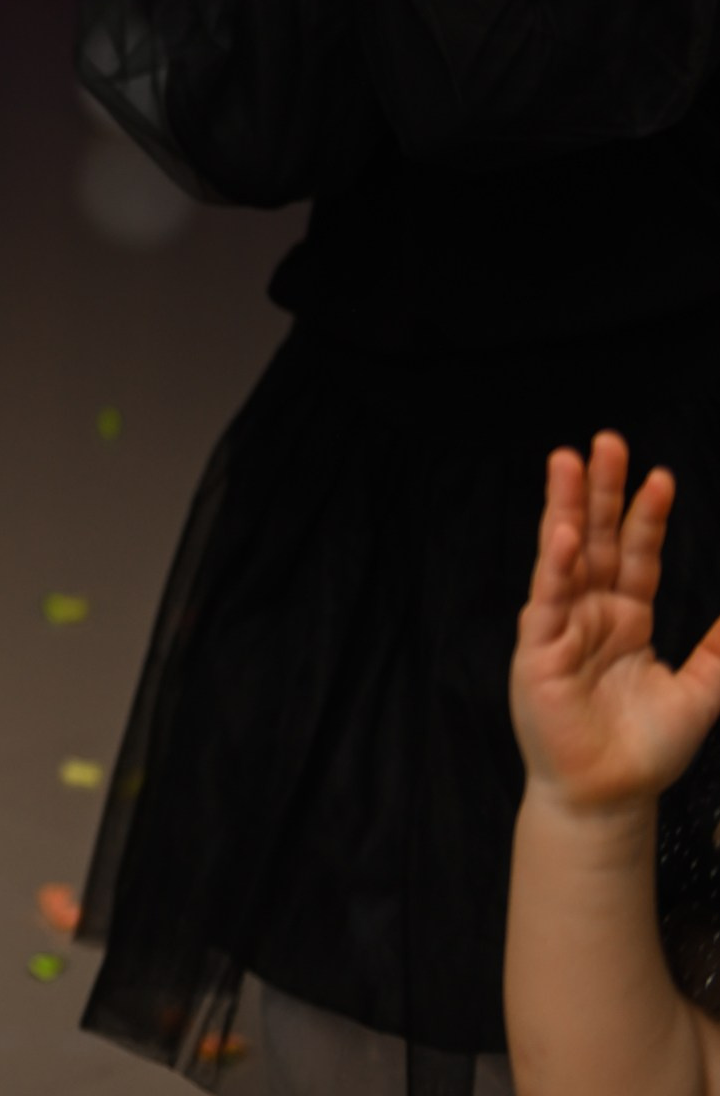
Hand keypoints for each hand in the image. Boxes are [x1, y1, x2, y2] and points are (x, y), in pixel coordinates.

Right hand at [511, 432, 719, 814]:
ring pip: (564, 556)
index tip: (661, 476)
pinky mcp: (538, 651)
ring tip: (568, 462)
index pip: (637, 555)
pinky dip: (554, 567)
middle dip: (600, 491)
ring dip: (566, 508)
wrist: (610, 796)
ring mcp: (560, 628)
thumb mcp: (701, 693)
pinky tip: (563, 535)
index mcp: (626, 619)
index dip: (648, 517)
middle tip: (605, 442)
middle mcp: (590, 614)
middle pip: (597, 540)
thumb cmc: (646, 749)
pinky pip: (548, 601)